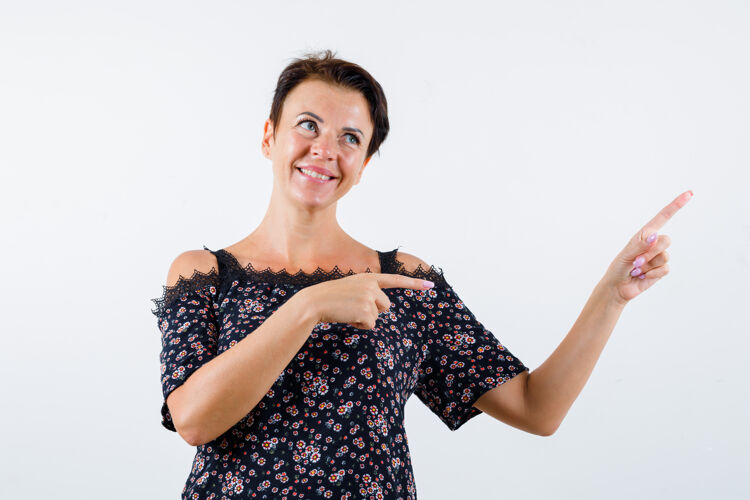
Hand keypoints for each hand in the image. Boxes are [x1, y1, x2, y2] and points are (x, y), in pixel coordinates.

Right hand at [300, 273, 433, 329]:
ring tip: (348, 311)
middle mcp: (371, 285)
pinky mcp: (366, 310)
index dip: (414, 283)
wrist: (314, 302)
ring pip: (378, 315)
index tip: (431, 285)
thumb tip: (382, 306)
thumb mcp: (351, 287)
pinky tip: (347, 317)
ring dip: (365, 318)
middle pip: (386, 306)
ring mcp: (369, 297)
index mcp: (368, 277)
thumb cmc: (330, 298)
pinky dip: (359, 325)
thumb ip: (368, 291)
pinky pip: (370, 325)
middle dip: (372, 310)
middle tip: (352, 307)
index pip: (395, 279)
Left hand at [600, 190, 693, 305]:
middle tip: (636, 261)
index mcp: (644, 235)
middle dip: (651, 252)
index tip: (689, 193)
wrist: (618, 288)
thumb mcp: (626, 255)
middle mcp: (654, 244)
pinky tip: (643, 276)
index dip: (676, 205)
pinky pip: (665, 269)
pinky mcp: (661, 270)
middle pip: (667, 240)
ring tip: (637, 269)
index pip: (663, 217)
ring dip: (649, 265)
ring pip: (665, 256)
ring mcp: (659, 257)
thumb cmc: (618, 268)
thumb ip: (639, 245)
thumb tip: (654, 236)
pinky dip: (652, 274)